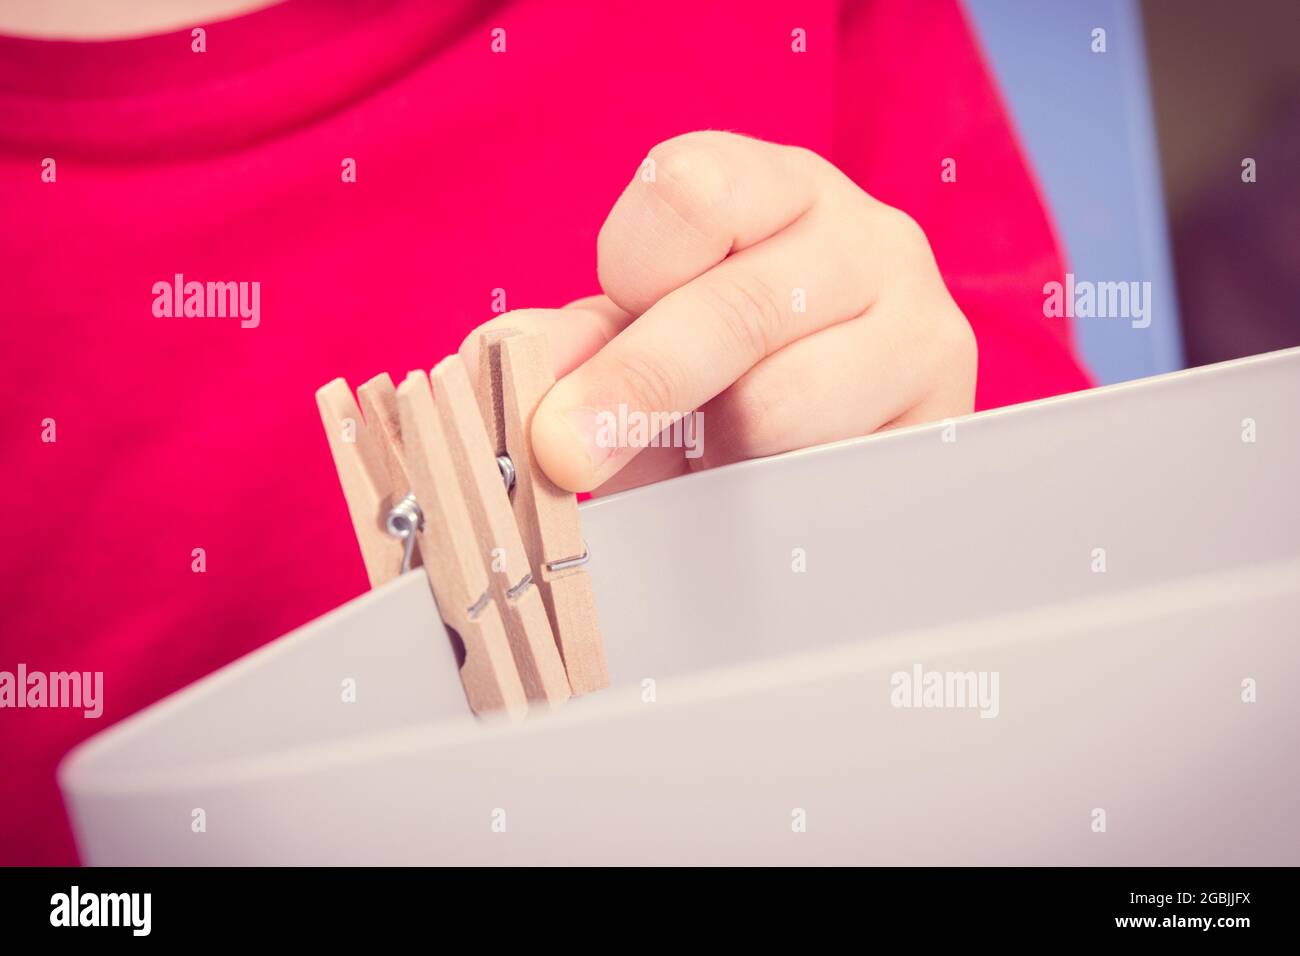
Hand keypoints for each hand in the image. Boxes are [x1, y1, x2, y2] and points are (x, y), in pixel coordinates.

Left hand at [460, 131, 976, 494]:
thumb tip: (503, 361)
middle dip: (631, 390)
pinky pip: (824, 480)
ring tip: (715, 455)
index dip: (630, 272)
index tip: (605, 328)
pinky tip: (761, 488)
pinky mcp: (944, 424)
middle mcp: (869, 239)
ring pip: (780, 407)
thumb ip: (582, 343)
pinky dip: (766, 499)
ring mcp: (924, 329)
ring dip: (716, 453)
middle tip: (563, 451)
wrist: (844, 429)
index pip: (691, 191)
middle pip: (734, 309)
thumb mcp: (649, 335)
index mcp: (780, 187)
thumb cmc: (728, 368)